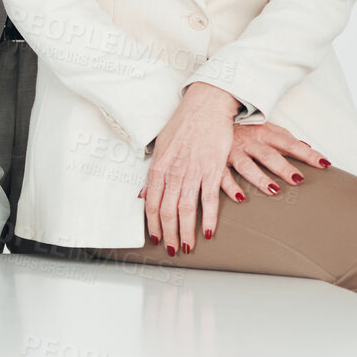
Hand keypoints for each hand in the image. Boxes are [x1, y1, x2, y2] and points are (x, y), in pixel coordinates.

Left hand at [140, 83, 241, 256]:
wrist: (205, 106)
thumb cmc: (183, 125)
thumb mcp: (160, 148)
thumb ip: (153, 174)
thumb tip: (144, 194)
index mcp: (159, 167)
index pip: (152, 204)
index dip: (153, 224)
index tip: (155, 238)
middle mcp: (173, 172)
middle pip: (168, 211)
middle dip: (168, 235)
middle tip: (172, 250)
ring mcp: (193, 172)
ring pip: (186, 210)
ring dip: (186, 233)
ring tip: (187, 247)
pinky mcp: (212, 169)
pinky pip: (209, 200)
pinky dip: (210, 219)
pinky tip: (209, 232)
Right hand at [227, 123, 328, 196]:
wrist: (207, 116)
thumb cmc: (241, 126)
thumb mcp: (262, 126)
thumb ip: (283, 137)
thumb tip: (306, 145)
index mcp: (263, 132)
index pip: (289, 143)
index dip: (307, 153)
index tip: (324, 163)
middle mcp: (249, 142)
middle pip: (269, 156)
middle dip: (283, 167)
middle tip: (298, 179)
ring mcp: (232, 152)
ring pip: (247, 166)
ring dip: (260, 179)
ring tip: (274, 190)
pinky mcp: (217, 161)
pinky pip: (223, 176)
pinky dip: (231, 187)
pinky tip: (241, 198)